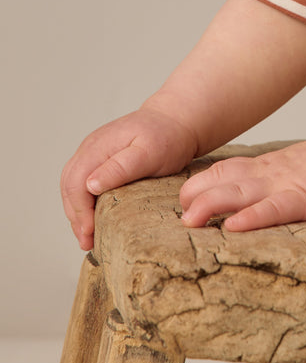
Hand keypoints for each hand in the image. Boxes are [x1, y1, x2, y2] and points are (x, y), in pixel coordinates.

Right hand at [61, 108, 197, 250]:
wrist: (177, 120)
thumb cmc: (167, 137)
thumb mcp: (149, 153)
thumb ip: (120, 168)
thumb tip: (90, 185)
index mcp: (98, 146)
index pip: (75, 183)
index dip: (80, 211)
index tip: (89, 233)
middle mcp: (91, 148)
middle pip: (70, 186)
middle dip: (75, 216)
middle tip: (87, 242)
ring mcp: (94, 152)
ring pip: (73, 185)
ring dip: (77, 212)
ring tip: (87, 236)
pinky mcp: (101, 158)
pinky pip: (83, 182)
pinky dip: (84, 202)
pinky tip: (94, 217)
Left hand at [179, 137, 305, 231]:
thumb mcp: (291, 168)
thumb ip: (267, 178)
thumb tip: (238, 193)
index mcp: (266, 167)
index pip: (223, 170)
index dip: (199, 183)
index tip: (182, 199)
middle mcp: (269, 174)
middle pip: (224, 180)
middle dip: (197, 196)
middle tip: (179, 214)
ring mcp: (286, 186)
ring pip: (242, 193)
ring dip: (213, 205)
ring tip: (189, 220)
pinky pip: (274, 209)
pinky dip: (253, 217)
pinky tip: (235, 226)